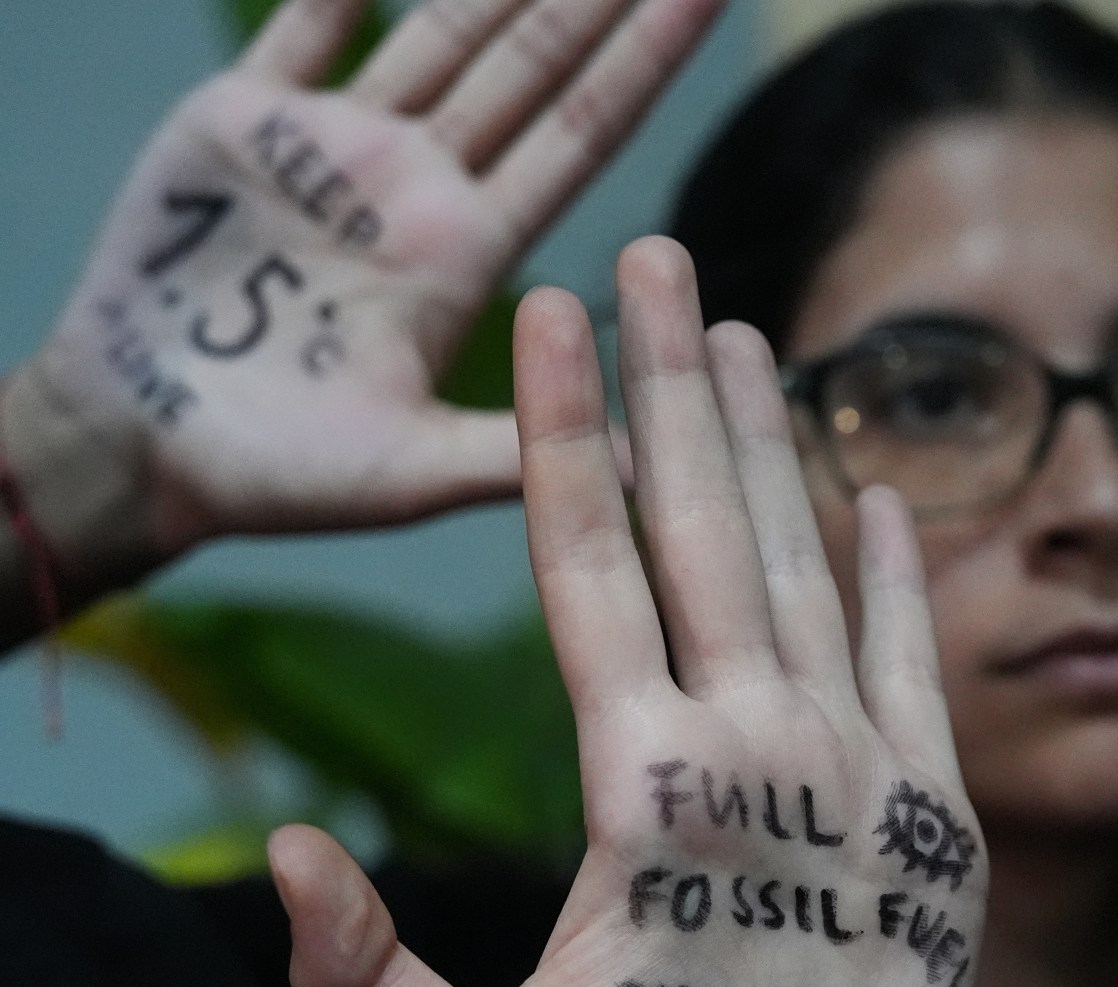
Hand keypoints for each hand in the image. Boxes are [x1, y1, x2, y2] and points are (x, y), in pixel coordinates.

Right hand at [9, 0, 718, 552]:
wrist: (141, 449)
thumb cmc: (280, 478)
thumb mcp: (410, 473)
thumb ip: (512, 453)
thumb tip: (643, 466)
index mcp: (468, 254)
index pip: (581, 136)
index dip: (642, 63)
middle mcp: (418, 187)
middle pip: (529, 67)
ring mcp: (336, 147)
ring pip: (436, 29)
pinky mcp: (242, 122)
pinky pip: (305, 22)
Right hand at [267, 241, 985, 986]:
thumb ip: (358, 981)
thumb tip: (268, 850)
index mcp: (641, 794)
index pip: (587, 571)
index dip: (564, 430)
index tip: (556, 312)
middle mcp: (760, 755)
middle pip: (702, 530)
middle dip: (668, 382)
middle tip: (655, 251)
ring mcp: (863, 777)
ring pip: (809, 570)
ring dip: (767, 443)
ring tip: (739, 326)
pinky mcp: (940, 820)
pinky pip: (917, 661)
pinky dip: (897, 569)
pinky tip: (875, 487)